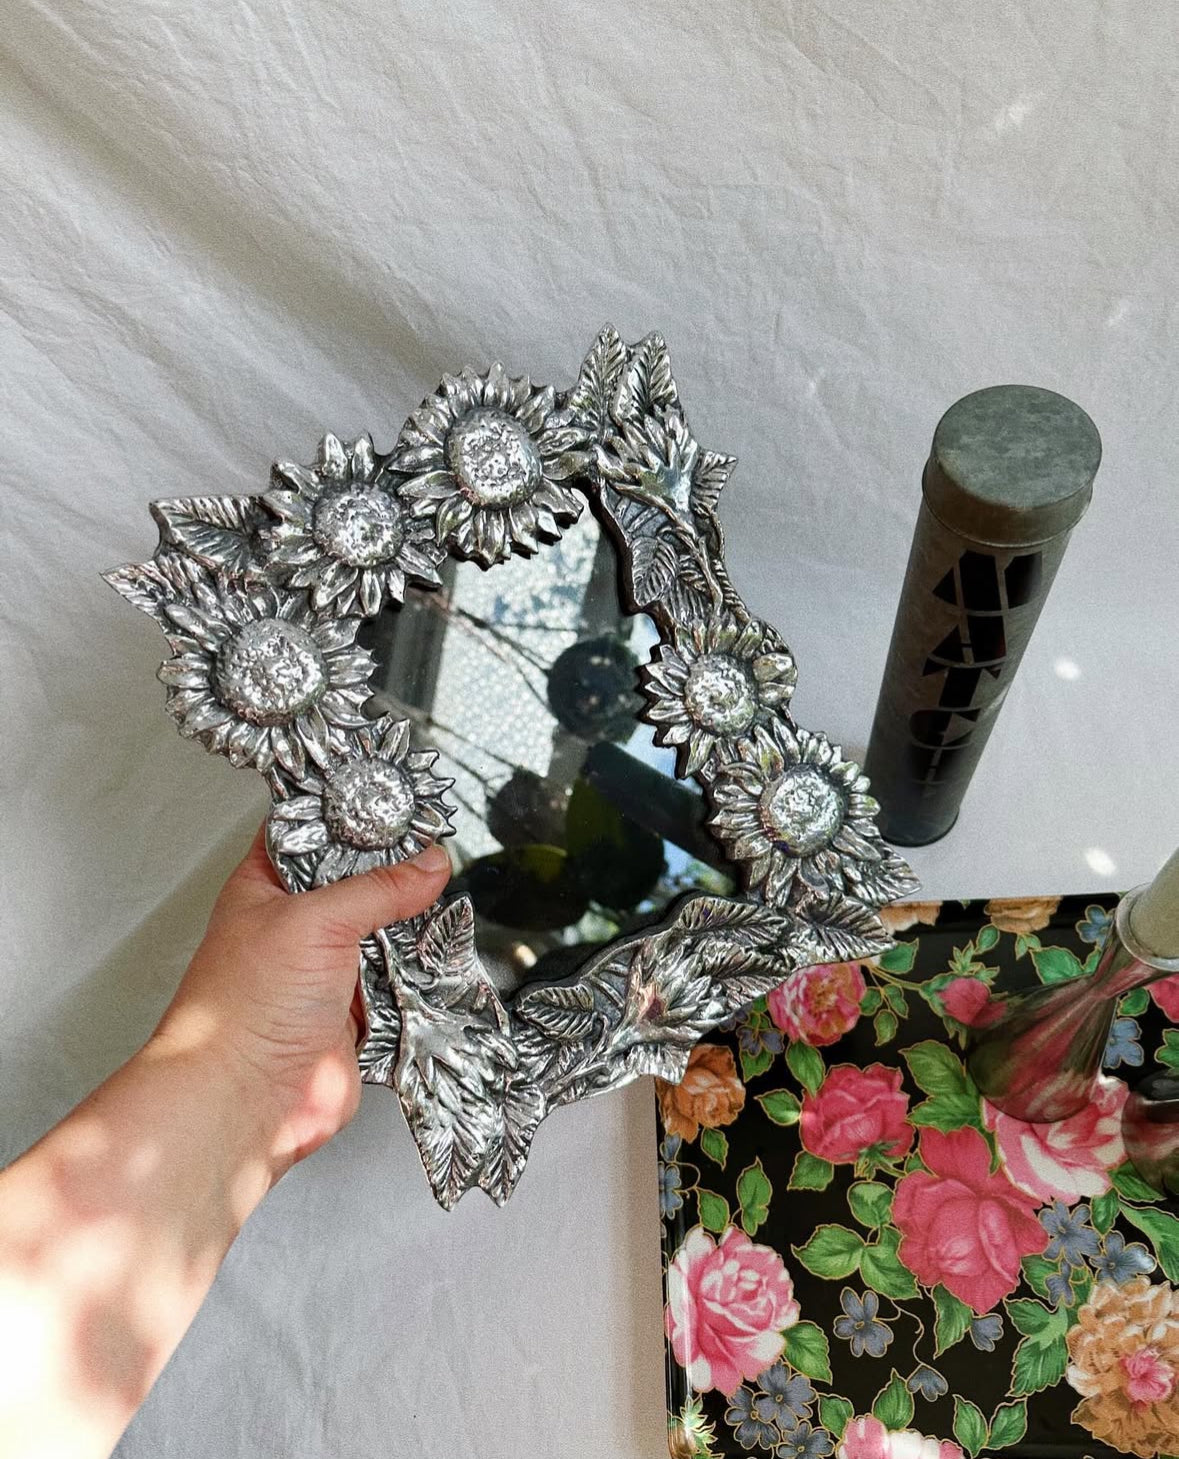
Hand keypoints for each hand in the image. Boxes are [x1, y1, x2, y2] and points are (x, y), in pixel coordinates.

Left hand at [151, 826, 450, 1179]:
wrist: (246, 1100)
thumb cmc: (243, 1010)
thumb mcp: (315, 920)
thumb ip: (378, 888)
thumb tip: (428, 863)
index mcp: (266, 887)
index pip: (309, 830)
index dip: (349, 813)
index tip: (396, 798)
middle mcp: (295, 926)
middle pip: (357, 882)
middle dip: (394, 873)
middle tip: (432, 850)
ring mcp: (326, 971)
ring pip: (384, 932)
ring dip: (410, 927)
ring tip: (439, 902)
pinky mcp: (355, 1013)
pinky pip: (400, 983)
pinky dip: (419, 976)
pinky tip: (437, 958)